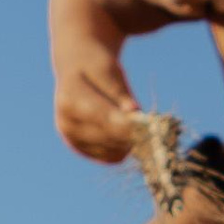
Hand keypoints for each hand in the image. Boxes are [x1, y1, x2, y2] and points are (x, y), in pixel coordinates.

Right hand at [51, 0, 145, 164]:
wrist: (75, 68)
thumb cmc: (97, 65)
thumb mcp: (110, 71)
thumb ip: (120, 93)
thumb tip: (134, 113)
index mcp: (69, 100)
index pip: (103, 118)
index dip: (128, 125)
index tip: (152, 128)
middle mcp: (66, 124)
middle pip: (108, 139)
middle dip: (134, 135)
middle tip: (157, 129)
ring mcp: (71, 139)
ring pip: (112, 152)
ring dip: (131, 143)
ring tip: (142, 126)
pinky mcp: (81, 149)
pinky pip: (110, 157)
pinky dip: (125, 148)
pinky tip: (131, 134)